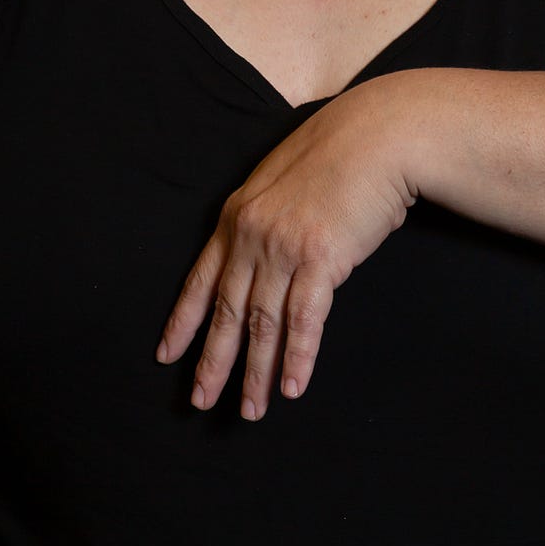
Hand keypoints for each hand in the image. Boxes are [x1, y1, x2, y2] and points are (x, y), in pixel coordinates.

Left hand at [157, 75, 416, 417]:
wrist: (377, 135)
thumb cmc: (339, 156)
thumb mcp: (283, 182)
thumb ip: (265, 221)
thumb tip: (263, 258)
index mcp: (237, 217)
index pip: (200, 280)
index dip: (183, 322)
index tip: (167, 355)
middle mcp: (252, 235)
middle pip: (227, 312)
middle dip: (213, 362)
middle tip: (200, 401)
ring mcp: (283, 248)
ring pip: (262, 325)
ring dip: (256, 373)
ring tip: (250, 410)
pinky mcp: (320, 260)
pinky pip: (303, 321)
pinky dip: (296, 359)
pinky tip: (291, 388)